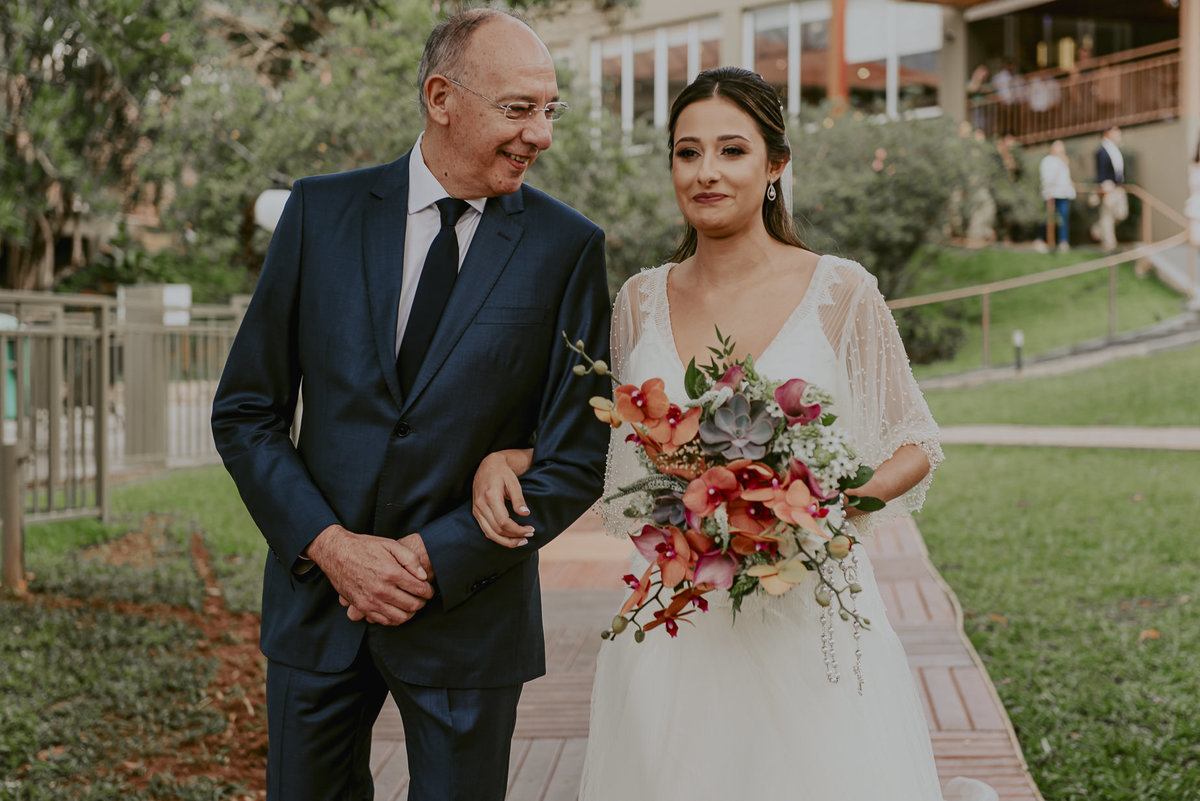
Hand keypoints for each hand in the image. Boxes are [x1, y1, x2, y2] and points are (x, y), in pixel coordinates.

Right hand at [307, 524, 433, 625]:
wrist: (336, 553)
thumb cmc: (365, 547)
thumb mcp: (390, 544)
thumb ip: (410, 559)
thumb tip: (423, 576)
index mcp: (391, 573)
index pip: (420, 589)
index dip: (429, 591)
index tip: (429, 590)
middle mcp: (382, 589)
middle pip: (412, 605)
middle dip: (422, 602)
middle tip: (423, 598)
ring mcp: (371, 601)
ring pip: (400, 617)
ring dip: (410, 613)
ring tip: (411, 605)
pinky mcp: (362, 607)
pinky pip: (384, 621)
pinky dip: (394, 619)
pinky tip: (397, 610)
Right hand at [472, 448, 534, 547]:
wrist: (487, 465)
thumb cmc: (502, 472)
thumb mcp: (513, 482)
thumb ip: (518, 499)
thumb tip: (525, 514)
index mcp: (490, 497)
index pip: (503, 522)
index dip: (517, 530)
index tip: (530, 530)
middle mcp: (481, 505)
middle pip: (497, 530)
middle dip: (514, 537)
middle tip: (529, 536)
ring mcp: (476, 510)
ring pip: (490, 533)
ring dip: (506, 541)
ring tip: (520, 541)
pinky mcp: (476, 512)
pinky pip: (485, 530)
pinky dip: (497, 537)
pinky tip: (509, 538)